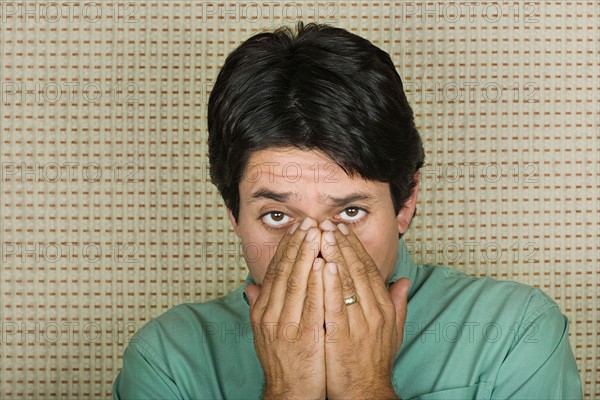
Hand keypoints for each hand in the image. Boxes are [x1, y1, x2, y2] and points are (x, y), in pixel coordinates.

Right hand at [244, 218, 325, 399]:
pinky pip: (311, 304)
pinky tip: (323, 264)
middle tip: (309, 221)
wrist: (289, 393)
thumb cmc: (284, 360)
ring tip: (317, 233)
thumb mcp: (264, 332)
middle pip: (285, 271)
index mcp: (264, 310)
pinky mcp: (303, 336)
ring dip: (307, 255)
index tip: (298, 228)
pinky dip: (316, 282)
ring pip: (296, 282)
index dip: (287, 247)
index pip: (275, 271)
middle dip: (298, 244)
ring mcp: (285, 325)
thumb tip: (250, 287)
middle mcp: (271, 314)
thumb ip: (260, 306)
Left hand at [319, 222, 408, 398]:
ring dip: (335, 255)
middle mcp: (375, 312)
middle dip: (342, 244)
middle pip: (358, 270)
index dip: (355, 248)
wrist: (366, 392)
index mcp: (383, 308)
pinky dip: (332, 284)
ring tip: (323, 234)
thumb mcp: (392, 332)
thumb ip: (397, 304)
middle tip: (327, 223)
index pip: (369, 270)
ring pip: (348, 282)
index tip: (342, 229)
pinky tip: (324, 265)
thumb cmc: (374, 361)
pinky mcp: (344, 336)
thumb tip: (404, 281)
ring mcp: (360, 323)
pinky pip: (337, 305)